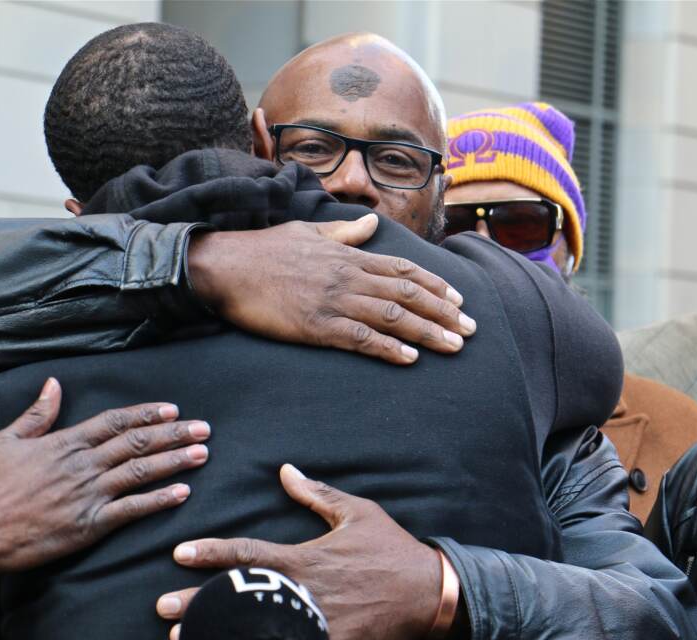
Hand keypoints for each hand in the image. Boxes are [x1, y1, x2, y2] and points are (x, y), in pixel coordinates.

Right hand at [0, 378, 209, 573]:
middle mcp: (83, 464)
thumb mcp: (7, 440)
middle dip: (174, 433)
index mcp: (66, 442)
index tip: (172, 409)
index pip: (116, 421)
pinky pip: (132, 510)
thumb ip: (37, 413)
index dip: (147, 414)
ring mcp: (89, 494)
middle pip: (138, 443)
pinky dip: (159, 500)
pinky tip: (182, 492)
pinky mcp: (89, 524)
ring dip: (175, 461)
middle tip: (203, 428)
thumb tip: (54, 383)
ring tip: (202, 453)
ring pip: (141, 472)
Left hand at [155, 465, 444, 639]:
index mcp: (304, 556)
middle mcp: (302, 590)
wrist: (430, 596)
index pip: (247, 552)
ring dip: (216, 632)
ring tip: (181, 638)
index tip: (179, 553)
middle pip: (239, 595)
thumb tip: (286, 471)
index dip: (210, 552)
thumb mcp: (357, 512)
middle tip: (161, 607)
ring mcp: (314, 623)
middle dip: (197, 601)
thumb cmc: (391, 550)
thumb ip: (318, 494)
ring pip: (255, 628)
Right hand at [186, 215, 475, 364]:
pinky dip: (388, 348)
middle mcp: (347, 276)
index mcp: (347, 255)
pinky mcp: (315, 326)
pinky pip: (360, 338)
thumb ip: (343, 233)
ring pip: (392, 317)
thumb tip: (370, 223)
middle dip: (443, 312)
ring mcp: (333, 301)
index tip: (459, 300)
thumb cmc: (262, 249)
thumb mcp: (307, 231)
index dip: (435, 285)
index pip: (403, 269)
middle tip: (471, 330)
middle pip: (407, 294)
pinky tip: (409, 359)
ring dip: (427, 333)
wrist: (225, 266)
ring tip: (454, 346)